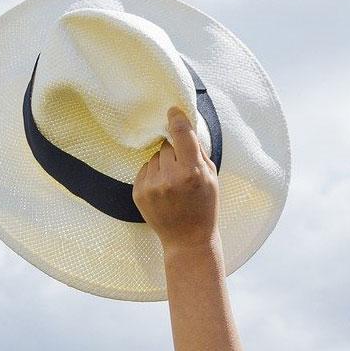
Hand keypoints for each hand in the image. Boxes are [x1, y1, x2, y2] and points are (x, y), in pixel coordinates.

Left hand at [132, 107, 218, 253]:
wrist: (187, 239)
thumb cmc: (204, 207)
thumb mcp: (211, 177)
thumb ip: (198, 152)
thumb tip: (185, 127)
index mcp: (191, 172)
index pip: (181, 134)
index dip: (177, 119)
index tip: (172, 111)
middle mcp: (169, 178)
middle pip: (166, 146)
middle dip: (174, 152)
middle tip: (182, 169)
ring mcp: (151, 187)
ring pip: (154, 158)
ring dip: (162, 164)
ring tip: (172, 182)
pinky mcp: (138, 194)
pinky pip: (144, 170)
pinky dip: (152, 174)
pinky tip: (162, 189)